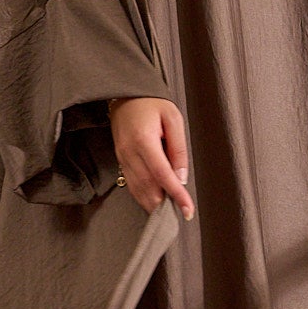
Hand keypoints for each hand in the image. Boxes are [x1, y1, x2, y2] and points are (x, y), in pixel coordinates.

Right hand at [109, 97, 194, 219]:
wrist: (126, 95)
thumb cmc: (151, 103)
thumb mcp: (173, 119)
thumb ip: (179, 148)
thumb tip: (181, 176)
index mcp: (144, 140)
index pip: (162, 174)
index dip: (176, 194)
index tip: (187, 209)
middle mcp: (129, 152)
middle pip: (147, 187)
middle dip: (164, 204)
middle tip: (180, 213)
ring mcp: (122, 157)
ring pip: (137, 189)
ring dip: (153, 204)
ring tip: (169, 211)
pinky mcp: (120, 160)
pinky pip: (131, 183)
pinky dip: (143, 196)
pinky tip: (155, 201)